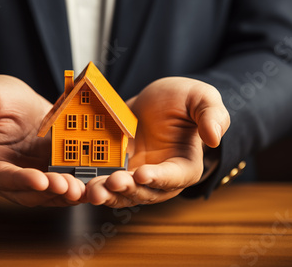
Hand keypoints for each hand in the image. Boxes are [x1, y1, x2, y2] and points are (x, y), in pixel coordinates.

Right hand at [0, 75, 84, 206]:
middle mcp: (9, 177)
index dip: (21, 181)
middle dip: (49, 192)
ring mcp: (32, 176)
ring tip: (81, 188)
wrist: (17, 97)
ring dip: (65, 194)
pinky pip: (64, 181)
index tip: (39, 180)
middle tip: (68, 186)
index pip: (2, 178)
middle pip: (29, 192)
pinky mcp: (51, 170)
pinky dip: (77, 184)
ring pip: (49, 193)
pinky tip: (91, 183)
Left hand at [85, 77, 229, 207]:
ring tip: (91, 190)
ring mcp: (134, 177)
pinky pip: (102, 182)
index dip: (158, 178)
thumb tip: (215, 138)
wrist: (153, 100)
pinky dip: (89, 185)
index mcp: (184, 166)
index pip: (174, 177)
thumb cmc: (182, 100)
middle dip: (127, 189)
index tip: (143, 174)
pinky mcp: (114, 170)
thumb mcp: (200, 98)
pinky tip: (76, 184)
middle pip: (144, 192)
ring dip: (106, 194)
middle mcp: (159, 179)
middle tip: (112, 182)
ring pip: (120, 194)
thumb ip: (211, 115)